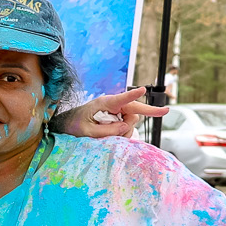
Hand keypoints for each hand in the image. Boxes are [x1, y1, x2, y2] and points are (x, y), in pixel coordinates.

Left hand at [54, 86, 169, 138]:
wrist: (66, 124)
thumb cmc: (74, 125)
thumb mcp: (87, 131)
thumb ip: (106, 130)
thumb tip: (127, 126)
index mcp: (104, 103)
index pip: (122, 99)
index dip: (133, 95)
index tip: (143, 89)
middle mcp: (113, 104)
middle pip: (135, 110)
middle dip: (140, 117)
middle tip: (158, 115)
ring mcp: (116, 111)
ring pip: (132, 121)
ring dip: (125, 131)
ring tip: (108, 136)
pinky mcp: (116, 117)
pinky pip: (128, 126)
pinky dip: (124, 133)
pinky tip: (113, 136)